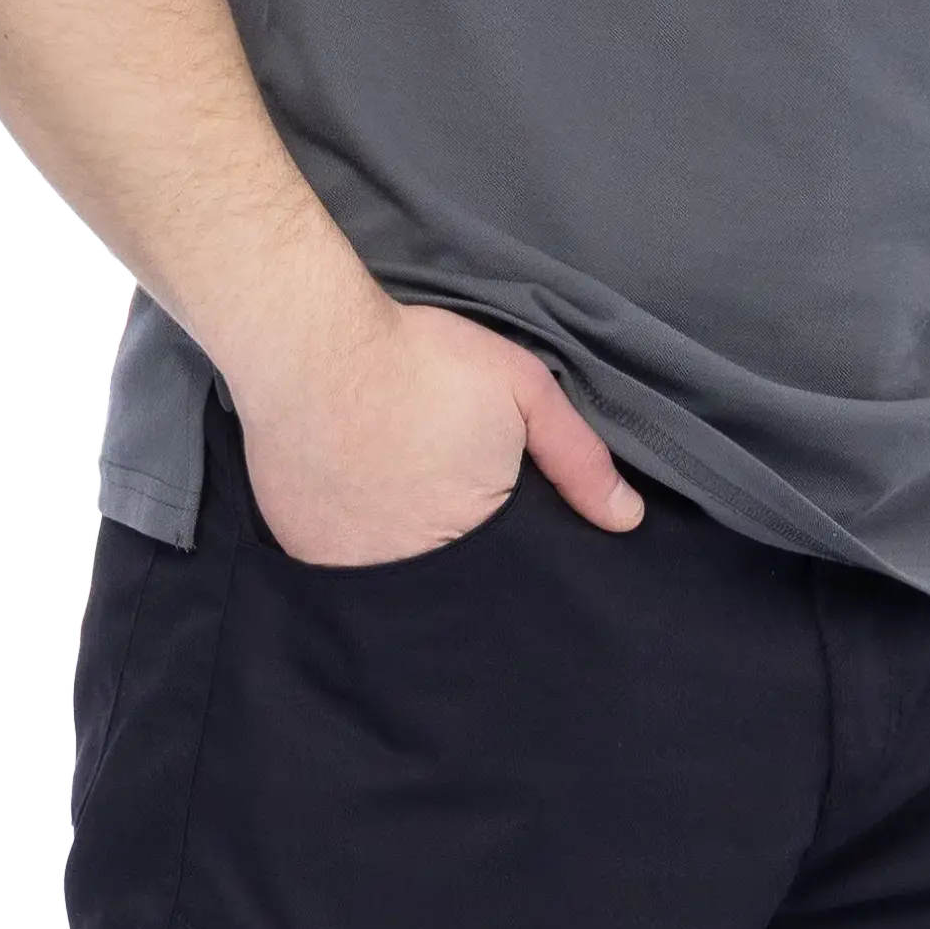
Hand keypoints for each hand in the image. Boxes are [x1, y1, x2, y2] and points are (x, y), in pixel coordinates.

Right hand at [235, 300, 645, 566]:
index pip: (507, 576)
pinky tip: (355, 496)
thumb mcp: (522, 389)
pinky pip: (339, 568)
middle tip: (440, 489)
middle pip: (450, 582)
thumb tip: (626, 519)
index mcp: (475, 537)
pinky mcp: (302, 553)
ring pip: (394, 578)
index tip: (493, 510)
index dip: (507, 549)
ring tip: (399, 492)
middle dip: (457, 554)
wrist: (311, 345)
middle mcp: (414, 571)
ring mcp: (352, 571)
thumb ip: (577, 457)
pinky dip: (351, 544)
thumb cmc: (422, 362)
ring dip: (402, 550)